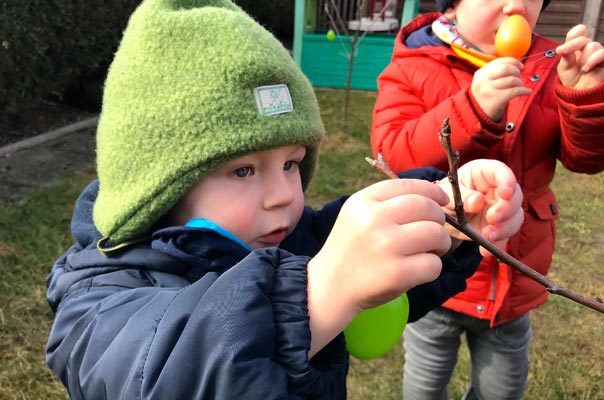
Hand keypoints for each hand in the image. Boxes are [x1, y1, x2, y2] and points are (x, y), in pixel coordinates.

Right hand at [306, 179, 450, 354]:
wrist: (330, 286)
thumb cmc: (351, 249)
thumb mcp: (357, 214)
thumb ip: (387, 202)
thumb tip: (434, 197)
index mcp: (364, 201)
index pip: (409, 186)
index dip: (433, 192)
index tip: (442, 201)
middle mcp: (374, 219)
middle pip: (428, 208)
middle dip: (439, 220)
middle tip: (434, 233)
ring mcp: (386, 246)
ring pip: (436, 234)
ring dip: (440, 244)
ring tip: (429, 251)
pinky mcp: (398, 273)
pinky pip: (434, 264)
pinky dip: (432, 268)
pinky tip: (417, 270)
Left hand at [437, 159, 523, 256]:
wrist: (441, 216)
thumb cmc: (444, 196)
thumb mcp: (446, 194)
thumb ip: (461, 196)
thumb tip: (478, 202)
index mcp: (484, 173)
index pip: (501, 171)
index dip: (508, 182)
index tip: (505, 194)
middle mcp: (497, 189)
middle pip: (515, 196)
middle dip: (506, 210)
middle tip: (491, 219)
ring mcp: (501, 208)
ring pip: (515, 217)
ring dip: (505, 229)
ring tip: (487, 237)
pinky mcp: (499, 226)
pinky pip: (506, 235)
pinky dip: (498, 244)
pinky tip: (485, 251)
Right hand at [471, 57, 530, 120]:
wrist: (478, 116)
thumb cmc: (486, 98)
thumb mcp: (485, 82)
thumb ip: (495, 72)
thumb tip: (515, 64)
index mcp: (480, 73)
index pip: (499, 61)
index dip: (513, 62)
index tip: (520, 66)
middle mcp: (483, 80)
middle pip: (506, 68)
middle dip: (517, 72)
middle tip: (519, 78)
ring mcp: (489, 89)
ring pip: (511, 80)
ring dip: (520, 83)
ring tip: (520, 87)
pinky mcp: (496, 99)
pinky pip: (515, 90)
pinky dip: (524, 90)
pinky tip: (526, 92)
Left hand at [556, 24, 603, 89]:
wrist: (580, 94)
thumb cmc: (571, 81)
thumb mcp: (564, 67)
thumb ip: (566, 56)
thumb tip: (560, 48)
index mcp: (576, 47)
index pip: (577, 34)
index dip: (573, 36)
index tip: (562, 48)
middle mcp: (588, 48)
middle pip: (584, 39)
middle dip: (573, 47)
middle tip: (568, 58)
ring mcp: (597, 54)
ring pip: (593, 46)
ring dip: (584, 59)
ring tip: (582, 70)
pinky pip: (603, 53)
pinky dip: (593, 59)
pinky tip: (586, 68)